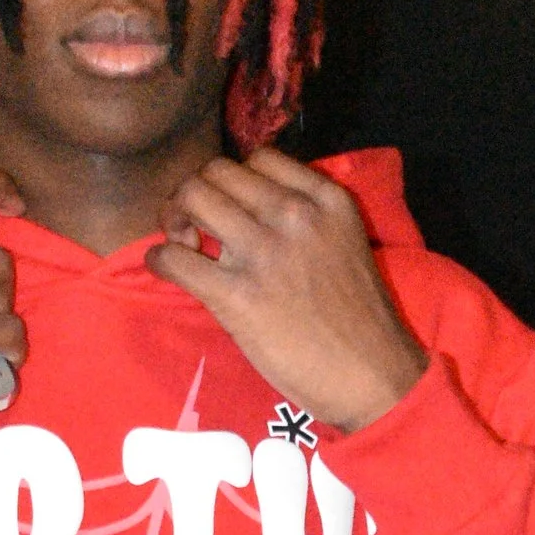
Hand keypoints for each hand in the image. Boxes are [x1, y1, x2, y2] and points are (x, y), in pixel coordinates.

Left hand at [147, 150, 425, 434]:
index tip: (235, 208)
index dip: (237, 180)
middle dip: (198, 193)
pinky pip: (173, 257)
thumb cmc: (361, 320)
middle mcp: (294, 214)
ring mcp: (263, 252)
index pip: (260, 157)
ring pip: (191, 197)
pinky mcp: (236, 294)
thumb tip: (252, 211)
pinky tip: (169, 270)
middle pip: (217, 171)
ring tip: (184, 245)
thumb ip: (309, 219)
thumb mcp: (347, 244)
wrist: (372, 377)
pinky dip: (161, 260)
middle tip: (197, 226)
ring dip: (175, 217)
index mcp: (326, 200)